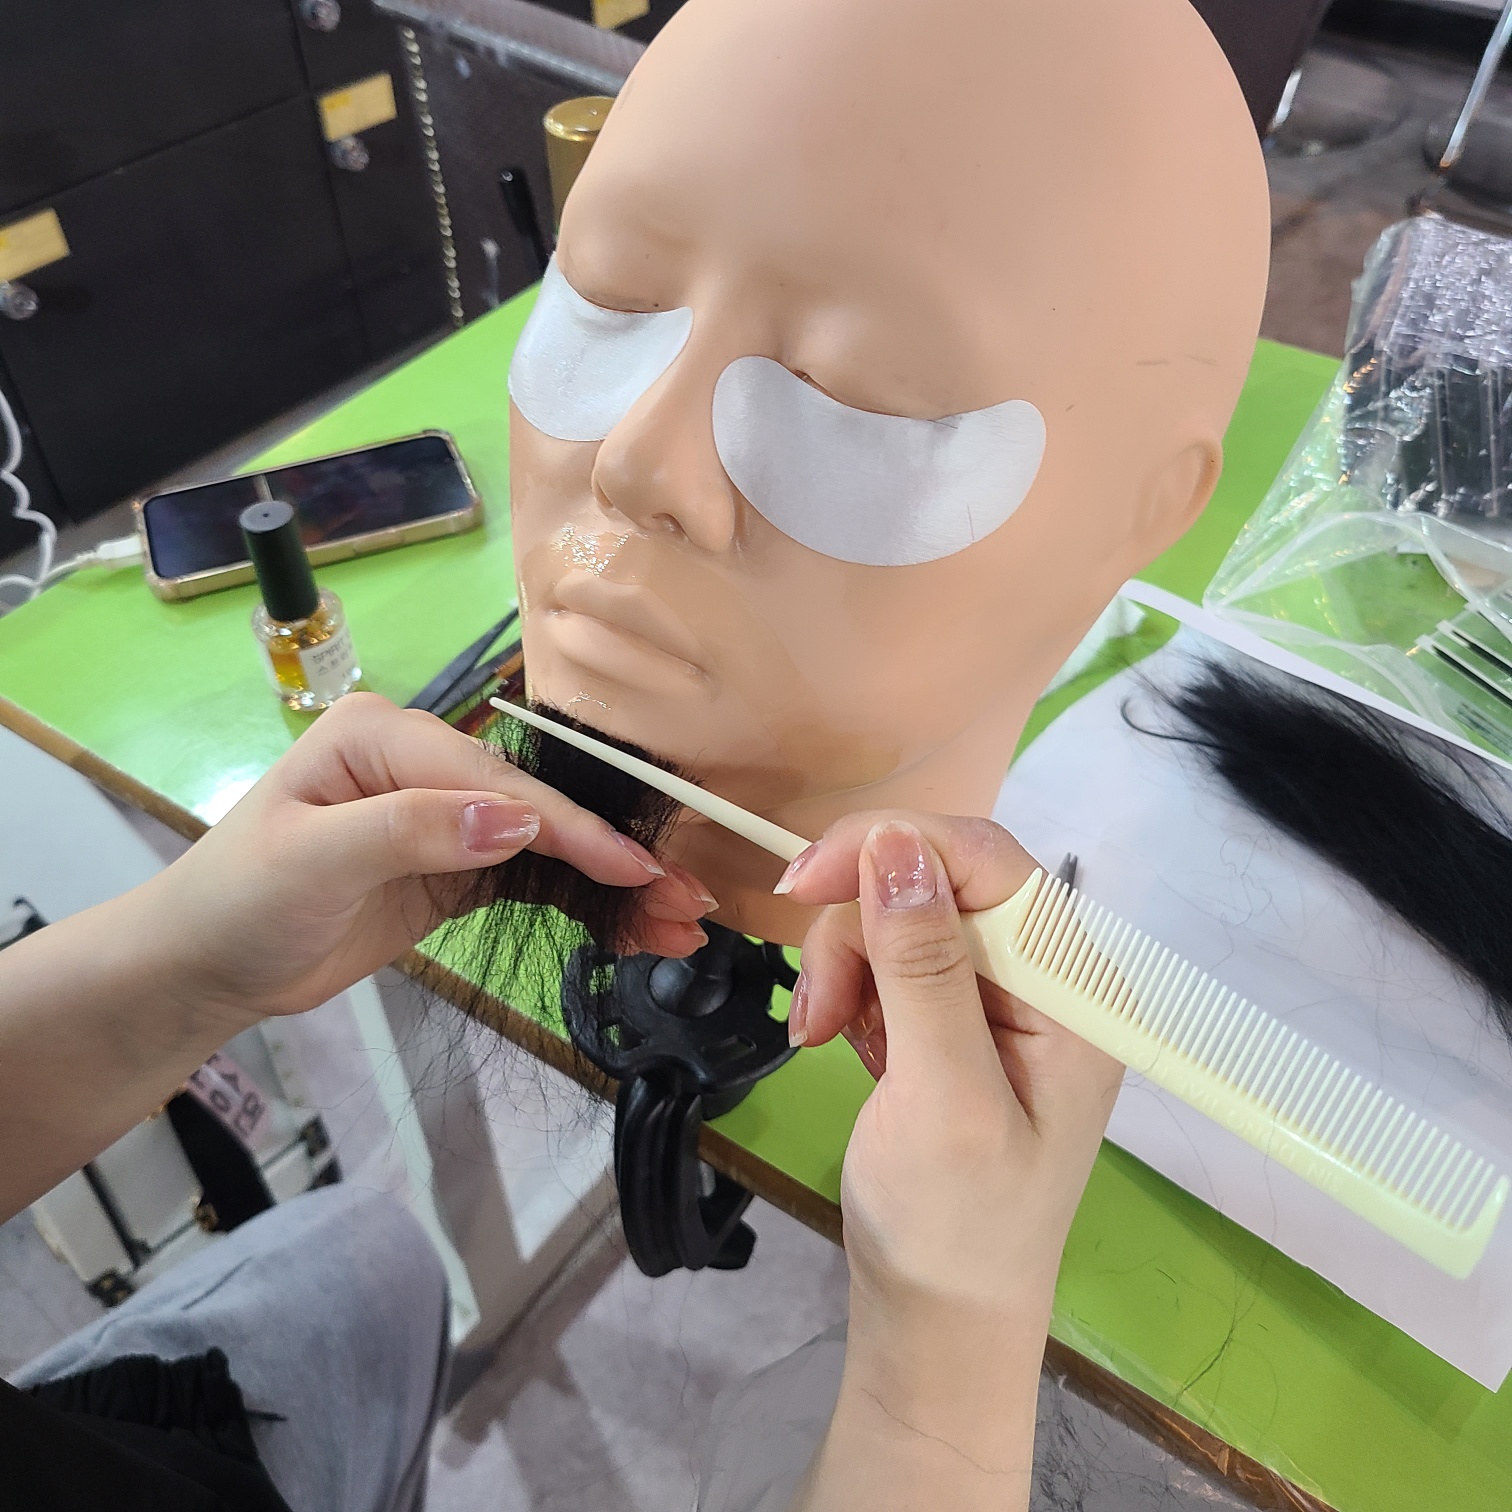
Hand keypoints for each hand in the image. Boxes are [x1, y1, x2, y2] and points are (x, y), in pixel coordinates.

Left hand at [144, 693, 713, 1024]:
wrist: (203, 967)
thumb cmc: (238, 902)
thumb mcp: (312, 861)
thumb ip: (412, 831)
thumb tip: (513, 821)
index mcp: (386, 736)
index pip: (496, 779)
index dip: (568, 826)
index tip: (634, 868)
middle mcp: (424, 764)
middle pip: (537, 807)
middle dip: (611, 856)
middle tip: (684, 901)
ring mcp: (444, 815)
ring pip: (546, 846)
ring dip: (610, 886)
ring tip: (678, 923)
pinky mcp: (453, 866)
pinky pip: (529, 879)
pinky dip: (581, 902)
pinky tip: (631, 925)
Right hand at [780, 815, 1121, 1500]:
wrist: (934, 1315)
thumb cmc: (953, 1223)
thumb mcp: (943, 1096)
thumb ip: (925, 966)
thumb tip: (897, 844)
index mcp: (1073, 990)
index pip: (990, 862)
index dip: (893, 846)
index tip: (804, 882)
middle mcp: (1044, 978)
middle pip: (936, 881)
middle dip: (859, 927)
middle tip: (814, 1010)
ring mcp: (996, 998)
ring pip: (899, 914)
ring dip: (844, 963)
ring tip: (819, 1036)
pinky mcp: (950, 1017)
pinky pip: (888, 957)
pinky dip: (848, 987)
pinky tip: (838, 1041)